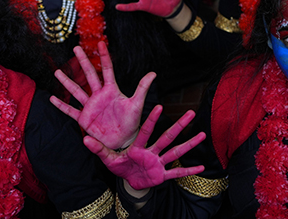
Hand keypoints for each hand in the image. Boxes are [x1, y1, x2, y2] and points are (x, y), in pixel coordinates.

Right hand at [50, 42, 153, 149]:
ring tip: (57, 71)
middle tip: (76, 48)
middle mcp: (99, 95)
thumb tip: (153, 73)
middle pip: (89, 75)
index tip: (101, 43)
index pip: (107, 69)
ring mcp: (90, 106)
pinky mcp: (84, 118)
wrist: (124, 140)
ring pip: (76, 90)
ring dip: (67, 81)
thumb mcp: (137, 104)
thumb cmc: (131, 121)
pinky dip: (61, 105)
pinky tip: (52, 98)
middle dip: (83, 61)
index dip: (104, 56)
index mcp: (111, 90)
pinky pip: (70, 110)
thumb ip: (142, 88)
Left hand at [84, 105, 205, 189]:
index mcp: (138, 147)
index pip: (146, 132)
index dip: (152, 120)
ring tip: (203, 134)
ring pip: (176, 152)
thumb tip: (84, 138)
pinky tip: (202, 167)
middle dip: (179, 125)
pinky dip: (188, 171)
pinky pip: (177, 173)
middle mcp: (152, 152)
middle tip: (192, 112)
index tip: (159, 106)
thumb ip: (98, 149)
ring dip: (189, 144)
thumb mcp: (108, 159)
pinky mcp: (162, 175)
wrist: (128, 181)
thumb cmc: (120, 166)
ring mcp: (158, 163)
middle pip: (167, 137)